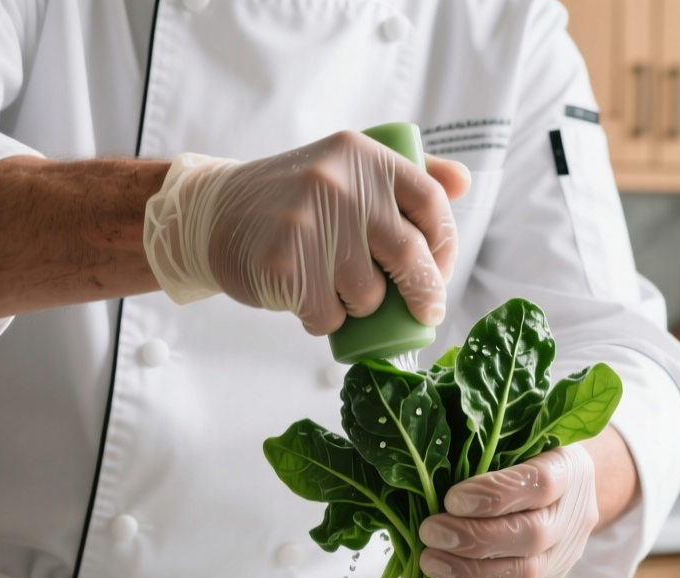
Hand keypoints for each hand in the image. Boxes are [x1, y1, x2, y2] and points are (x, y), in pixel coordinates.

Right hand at [143, 131, 469, 333]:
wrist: (215, 212)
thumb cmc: (296, 201)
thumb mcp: (349, 170)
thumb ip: (407, 174)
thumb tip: (464, 182)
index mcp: (365, 156)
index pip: (431, 203)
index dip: (445, 246)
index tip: (439, 273)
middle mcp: (340, 183)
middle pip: (409, 255)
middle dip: (424, 294)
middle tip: (424, 312)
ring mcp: (309, 223)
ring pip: (368, 295)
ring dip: (360, 308)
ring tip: (334, 288)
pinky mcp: (284, 264)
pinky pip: (327, 316)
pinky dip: (322, 320)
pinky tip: (303, 298)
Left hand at [416, 444, 598, 577]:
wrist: (567, 490)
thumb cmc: (529, 455)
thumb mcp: (515, 439)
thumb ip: (483, 447)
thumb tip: (426, 466)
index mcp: (567, 469)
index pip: (539, 483)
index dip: (495, 494)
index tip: (451, 498)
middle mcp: (572, 514)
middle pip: (532, 535)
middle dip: (474, 539)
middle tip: (431, 532)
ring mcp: (564, 553)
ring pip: (526, 573)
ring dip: (471, 572)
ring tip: (431, 562)